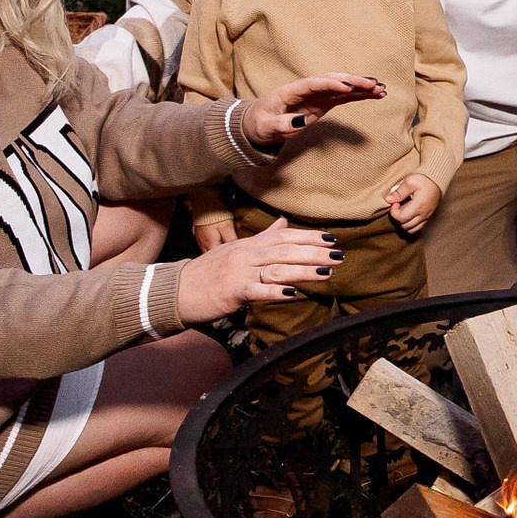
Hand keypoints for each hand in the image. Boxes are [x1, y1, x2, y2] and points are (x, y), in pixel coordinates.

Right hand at [175, 216, 341, 322]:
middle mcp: (246, 254)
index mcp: (249, 244)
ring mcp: (239, 272)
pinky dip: (276, 292)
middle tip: (339, 255)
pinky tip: (293, 294)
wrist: (177, 290)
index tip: (332, 239)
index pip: (284, 237)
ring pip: (277, 269)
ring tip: (327, 273)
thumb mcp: (236, 249)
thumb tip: (284, 223)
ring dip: (304, 271)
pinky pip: (257, 291)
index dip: (309, 237)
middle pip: (286, 250)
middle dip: (315, 252)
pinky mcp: (232, 292)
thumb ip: (263, 237)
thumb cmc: (209, 272)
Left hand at [241, 74, 386, 149]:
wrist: (257, 122)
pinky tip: (376, 94)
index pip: (313, 83)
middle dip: (352, 81)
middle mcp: (306, 89)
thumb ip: (281, 125)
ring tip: (381, 89)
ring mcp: (316, 95)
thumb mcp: (265, 128)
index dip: (330, 83)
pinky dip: (359, 95)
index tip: (347, 87)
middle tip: (373, 84)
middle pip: (331, 80)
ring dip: (361, 86)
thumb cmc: (259, 124)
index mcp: (290, 91)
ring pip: (341, 86)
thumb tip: (300, 122)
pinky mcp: (323, 102)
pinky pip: (344, 96)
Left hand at [386, 172, 441, 233]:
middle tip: (398, 206)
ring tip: (402, 211)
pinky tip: (408, 215)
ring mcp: (426, 218)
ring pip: (410, 230)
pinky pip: (417, 229)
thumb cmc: (424, 180)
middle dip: (398, 217)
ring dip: (403, 223)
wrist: (437, 181)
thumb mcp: (410, 181)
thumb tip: (388, 200)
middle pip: (405, 226)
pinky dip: (410, 225)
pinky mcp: (427, 219)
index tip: (395, 202)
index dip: (394, 211)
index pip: (401, 217)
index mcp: (419, 206)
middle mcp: (424, 215)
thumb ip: (399, 191)